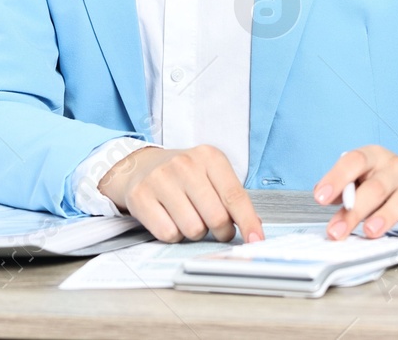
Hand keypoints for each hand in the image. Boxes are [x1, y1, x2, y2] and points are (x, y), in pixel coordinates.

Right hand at [97, 144, 263, 243]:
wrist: (141, 166)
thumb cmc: (183, 175)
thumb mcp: (211, 175)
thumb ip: (232, 197)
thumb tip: (254, 226)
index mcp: (209, 157)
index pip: (235, 196)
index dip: (248, 222)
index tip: (256, 240)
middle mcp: (185, 165)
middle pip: (216, 217)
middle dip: (221, 231)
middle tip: (217, 228)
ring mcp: (161, 179)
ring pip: (192, 229)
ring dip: (195, 233)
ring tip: (189, 218)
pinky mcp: (140, 196)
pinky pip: (168, 234)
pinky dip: (174, 235)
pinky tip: (171, 220)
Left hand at [313, 145, 397, 240]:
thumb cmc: (382, 181)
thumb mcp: (361, 177)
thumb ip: (344, 187)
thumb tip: (324, 195)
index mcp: (375, 158)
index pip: (355, 161)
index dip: (336, 178)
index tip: (320, 197)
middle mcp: (396, 169)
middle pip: (376, 187)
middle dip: (355, 210)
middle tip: (337, 230)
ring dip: (386, 215)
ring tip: (370, 231)